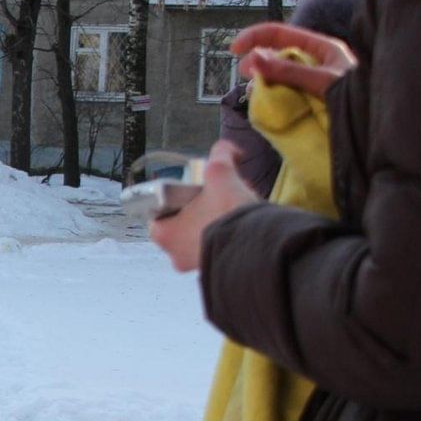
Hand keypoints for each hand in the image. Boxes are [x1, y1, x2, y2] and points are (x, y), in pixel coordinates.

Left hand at [148, 141, 261, 273]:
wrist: (258, 248)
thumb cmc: (228, 213)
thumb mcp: (221, 173)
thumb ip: (220, 154)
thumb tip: (227, 148)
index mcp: (162, 233)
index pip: (163, 207)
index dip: (181, 193)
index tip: (199, 188)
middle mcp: (173, 254)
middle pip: (185, 219)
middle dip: (204, 205)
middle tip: (222, 195)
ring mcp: (194, 266)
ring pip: (202, 234)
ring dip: (217, 219)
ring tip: (236, 207)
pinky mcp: (216, 272)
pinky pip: (218, 247)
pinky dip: (228, 235)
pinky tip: (243, 225)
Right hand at [231, 22, 354, 97]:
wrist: (379, 130)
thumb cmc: (361, 101)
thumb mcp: (324, 82)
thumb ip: (290, 71)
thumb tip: (254, 59)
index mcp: (322, 49)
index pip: (281, 34)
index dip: (255, 37)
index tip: (234, 50)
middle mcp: (315, 64)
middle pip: (276, 54)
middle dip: (258, 63)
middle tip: (247, 78)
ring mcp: (311, 84)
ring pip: (277, 78)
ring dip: (263, 85)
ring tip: (258, 97)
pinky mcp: (308, 104)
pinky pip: (283, 97)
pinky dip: (271, 101)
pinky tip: (268, 108)